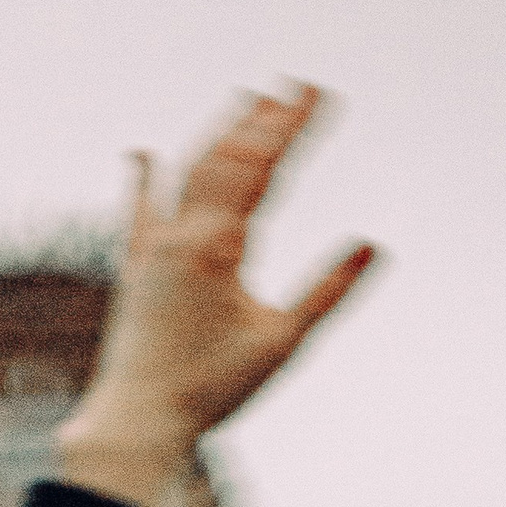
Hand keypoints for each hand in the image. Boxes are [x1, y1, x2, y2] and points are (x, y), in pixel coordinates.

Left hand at [58, 86, 376, 506]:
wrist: (135, 420)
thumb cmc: (210, 389)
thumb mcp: (280, 344)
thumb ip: (326, 293)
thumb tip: (370, 246)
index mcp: (217, 247)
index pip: (261, 167)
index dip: (291, 126)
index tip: (317, 92)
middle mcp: (180, 236)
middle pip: (226, 158)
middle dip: (263, 119)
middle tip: (293, 85)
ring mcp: (153, 250)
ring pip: (185, 174)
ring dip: (218, 134)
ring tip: (245, 100)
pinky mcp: (135, 271)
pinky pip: (138, 213)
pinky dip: (143, 180)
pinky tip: (141, 155)